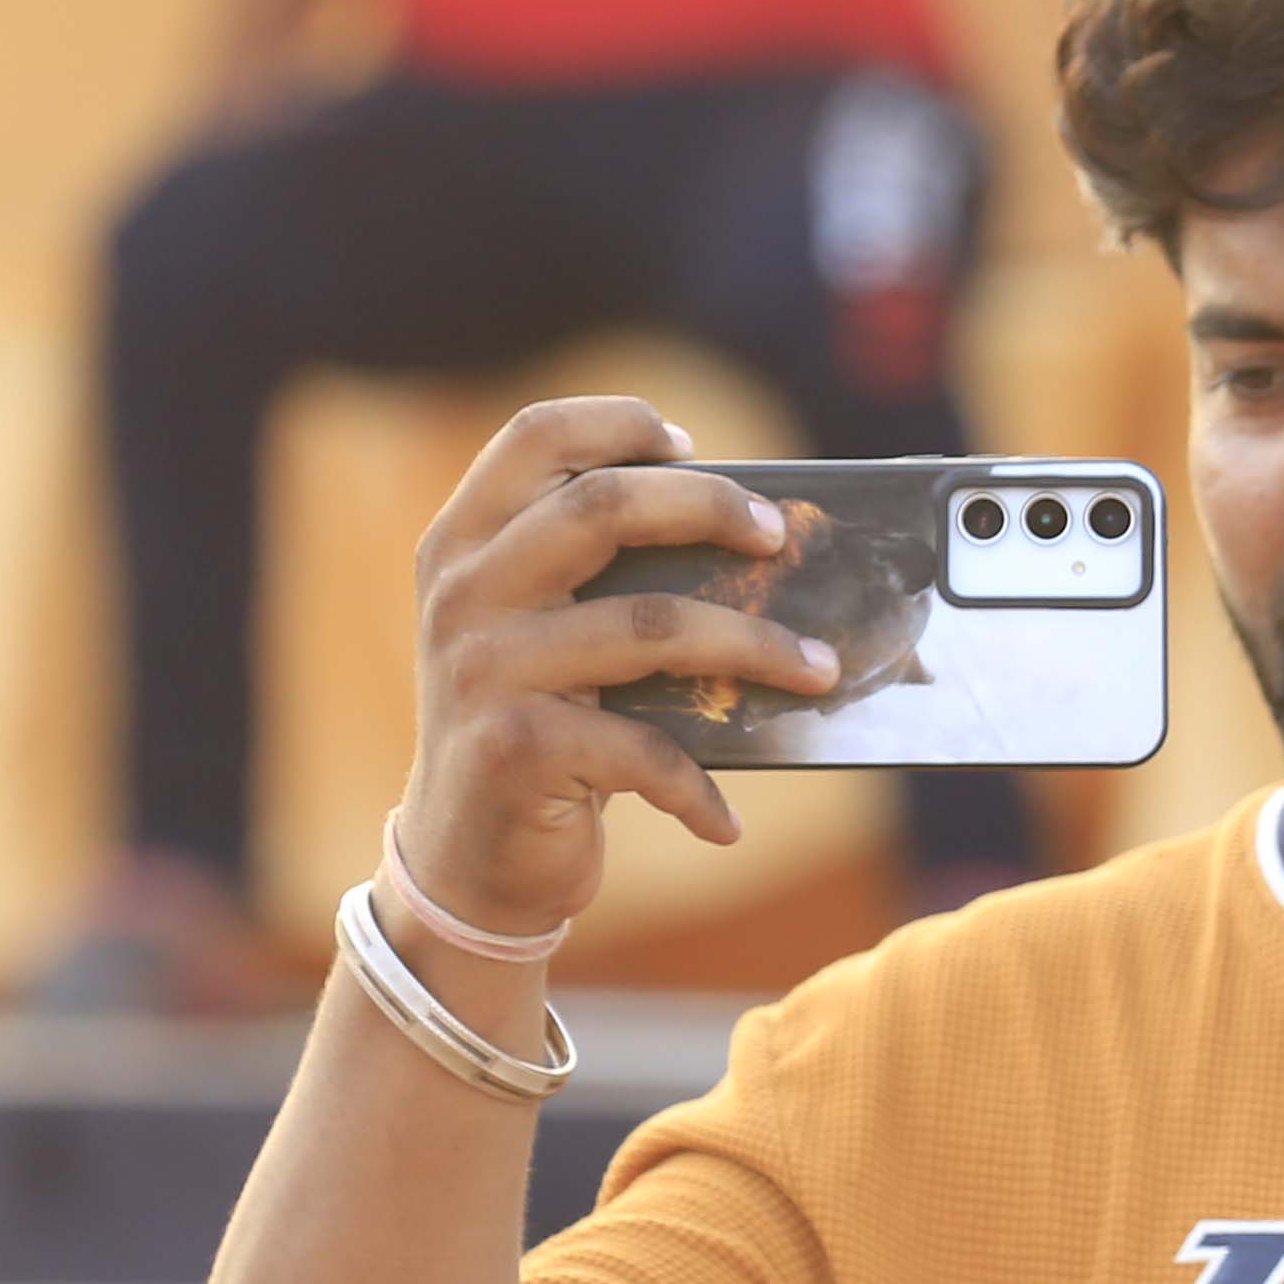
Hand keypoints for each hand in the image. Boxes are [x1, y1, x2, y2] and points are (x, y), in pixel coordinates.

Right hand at [394, 400, 851, 941]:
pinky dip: (699, 791)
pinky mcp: (514, 749)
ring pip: (650, 624)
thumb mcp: (539, 635)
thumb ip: (592, 575)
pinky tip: (724, 821)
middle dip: (711, 507)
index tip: (692, 446)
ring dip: (758, 647)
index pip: (536, 437)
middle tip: (780, 536)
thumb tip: (749, 533)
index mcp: (465, 543)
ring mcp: (485, 668)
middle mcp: (465, 593)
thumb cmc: (535, 730)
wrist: (462, 860)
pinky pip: (644, 750)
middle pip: (603, 505)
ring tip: (821, 670)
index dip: (620, 423)